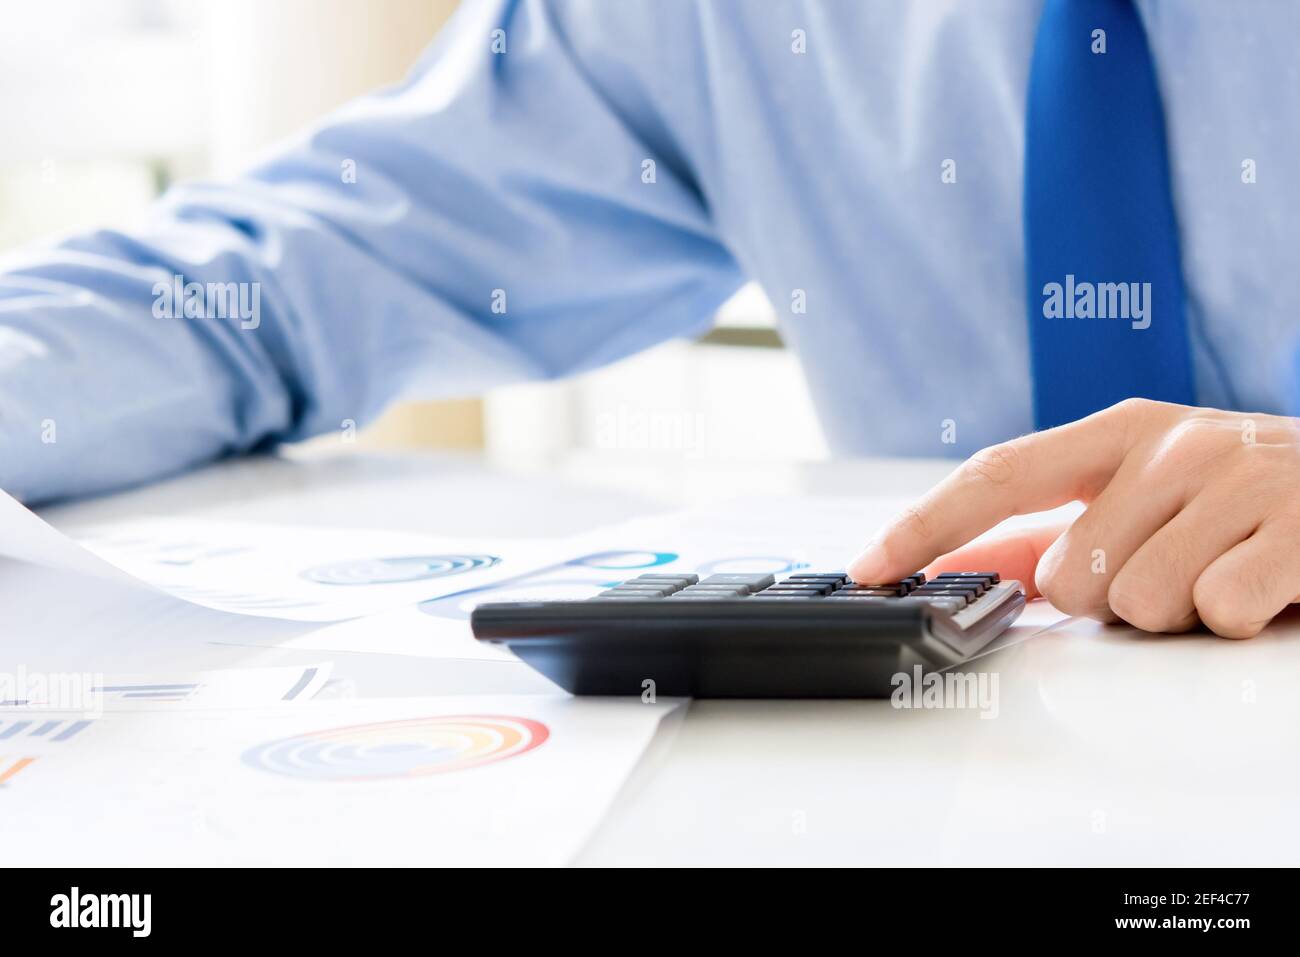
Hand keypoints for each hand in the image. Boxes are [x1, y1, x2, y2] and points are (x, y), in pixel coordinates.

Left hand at [846, 399, 1299, 637]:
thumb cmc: (1246, 499)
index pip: (997, 475)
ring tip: (1226, 569)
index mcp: (1122, 431)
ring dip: (1180, 611)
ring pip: (1140, 604)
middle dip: (1115, 597)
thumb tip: (960, 562)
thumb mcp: (1148, 494)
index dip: (924, 524)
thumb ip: (1052, 529)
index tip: (866, 566)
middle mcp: (1173, 442)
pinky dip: (1241, 617)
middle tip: (1180, 565)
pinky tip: (1269, 581)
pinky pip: (1219, 611)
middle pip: (1071, 574)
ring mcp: (1238, 479)